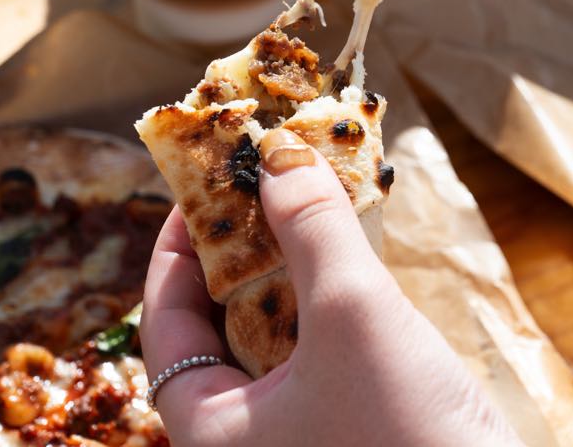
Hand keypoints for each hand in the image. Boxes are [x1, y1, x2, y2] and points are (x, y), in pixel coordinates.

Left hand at [140, 128, 518, 446]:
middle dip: (239, 252)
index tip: (199, 190)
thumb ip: (313, 231)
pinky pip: (318, 354)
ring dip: (290, 270)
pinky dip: (327, 302)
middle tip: (261, 188)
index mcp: (213, 433)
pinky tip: (353, 262)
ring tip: (308, 206)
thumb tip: (278, 154)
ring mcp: (302, 435)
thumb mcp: (352, 317)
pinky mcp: (351, 427)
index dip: (176, 250)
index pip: (164, 326)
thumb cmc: (408, 435)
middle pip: (217, 327)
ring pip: (273, 337)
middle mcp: (248, 439)